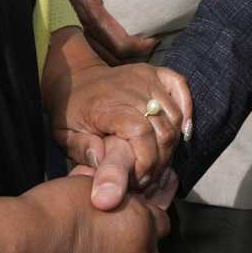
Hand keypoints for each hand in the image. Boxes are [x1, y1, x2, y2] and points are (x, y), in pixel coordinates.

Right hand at [49, 0, 156, 62]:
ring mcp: (76, 41)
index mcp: (93, 19)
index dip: (141, 47)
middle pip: (115, 59)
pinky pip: (92, 58)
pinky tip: (113, 52)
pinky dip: (107, 58)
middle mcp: (85, 35)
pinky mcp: (69, 41)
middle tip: (149, 46)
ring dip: (121, 60)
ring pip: (103, 62)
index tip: (154, 39)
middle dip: (135, 57)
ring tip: (135, 51)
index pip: (122, 45)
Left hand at [52, 60, 192, 208]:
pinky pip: (180, 86)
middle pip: (163, 130)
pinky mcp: (154, 72)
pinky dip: (186, 108)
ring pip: (174, 116)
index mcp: (108, 105)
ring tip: (156, 161)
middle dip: (159, 161)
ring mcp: (145, 78)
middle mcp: (131, 89)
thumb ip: (84, 150)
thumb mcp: (65, 135)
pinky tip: (182, 131)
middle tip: (146, 177)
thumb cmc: (70, 111)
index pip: (141, 135)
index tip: (137, 180)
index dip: (145, 162)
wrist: (74, 77)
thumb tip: (103, 163)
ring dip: (171, 144)